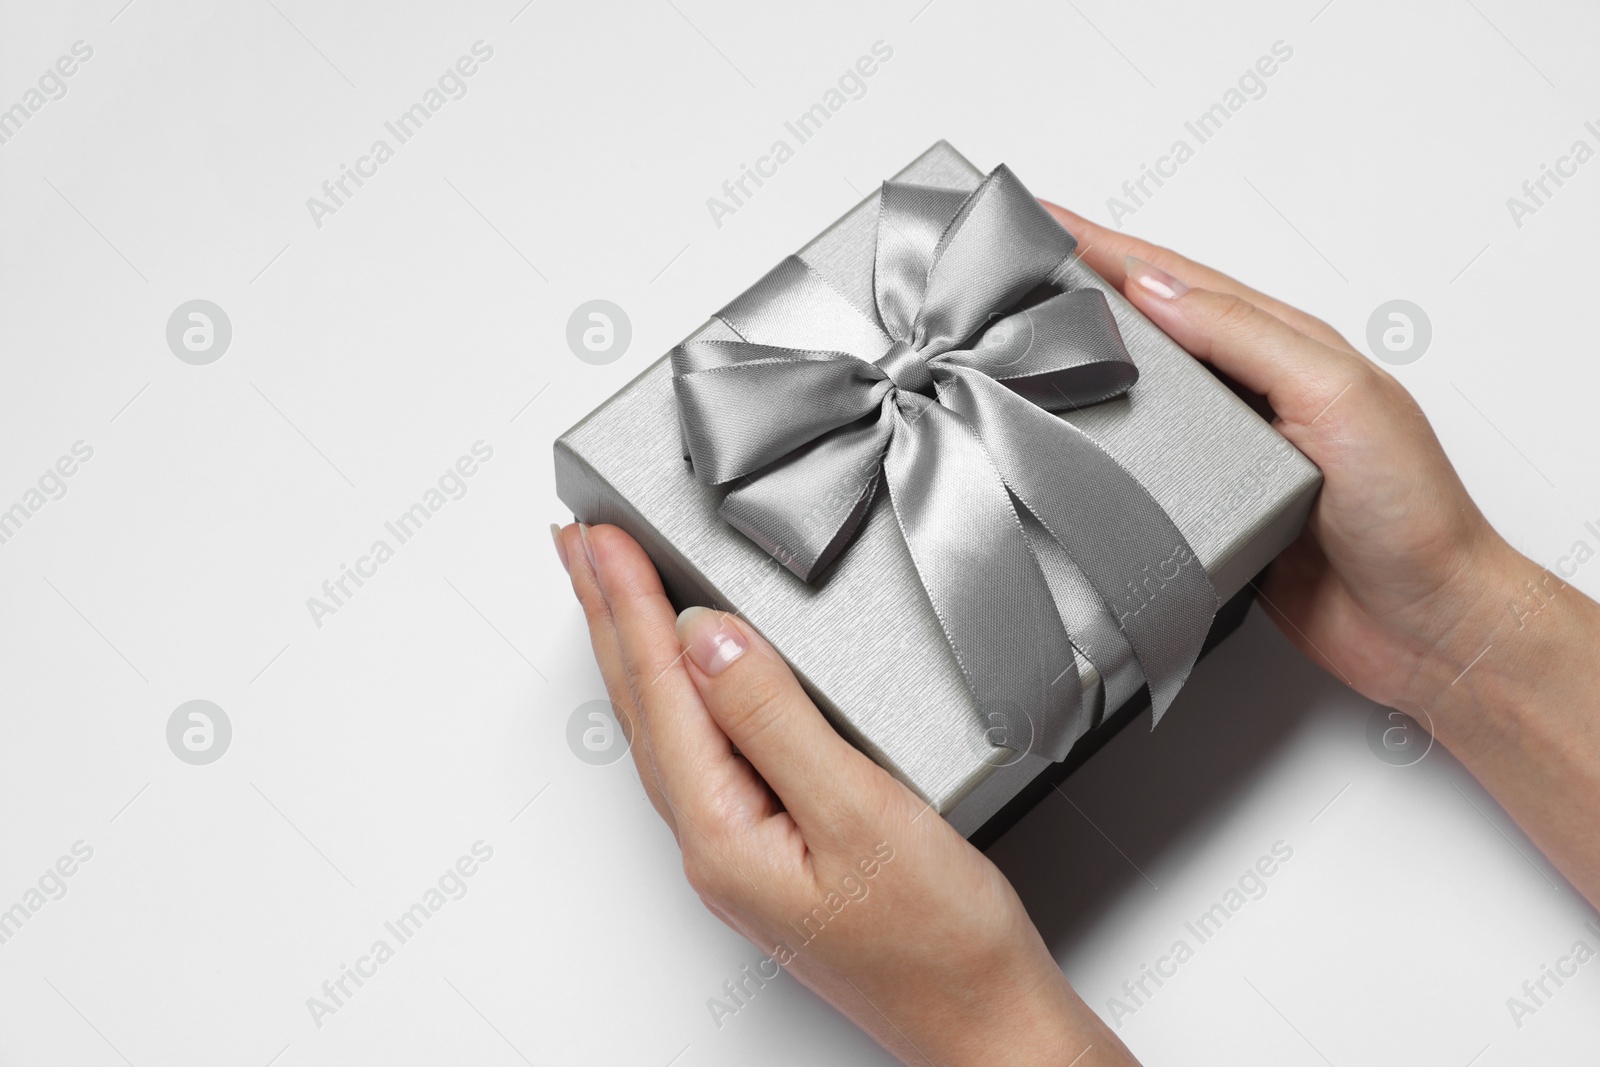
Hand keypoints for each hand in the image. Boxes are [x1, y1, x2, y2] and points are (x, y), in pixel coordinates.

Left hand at [553, 522, 1134, 1065]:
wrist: (983, 1019)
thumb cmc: (939, 939)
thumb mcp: (858, 811)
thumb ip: (773, 720)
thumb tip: (705, 640)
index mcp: (722, 833)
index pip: (660, 692)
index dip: (630, 604)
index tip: (601, 536)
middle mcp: (715, 846)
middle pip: (642, 708)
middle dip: (606, 618)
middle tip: (576, 546)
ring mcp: (738, 851)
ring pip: (666, 727)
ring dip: (635, 651)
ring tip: (608, 593)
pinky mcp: (772, 849)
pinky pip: (702, 749)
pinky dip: (680, 694)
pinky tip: (686, 679)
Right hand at [1041, 203, 1513, 711]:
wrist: (1423, 625)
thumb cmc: (1410, 513)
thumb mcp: (1336, 397)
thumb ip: (1247, 337)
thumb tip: (1157, 289)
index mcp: (1282, 346)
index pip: (1175, 279)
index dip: (1104, 245)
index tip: (1042, 220)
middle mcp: (1250, 391)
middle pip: (1145, 325)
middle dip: (1076, 290)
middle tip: (1008, 272)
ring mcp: (1226, 450)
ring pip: (1135, 391)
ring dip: (1078, 363)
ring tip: (1014, 341)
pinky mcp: (1209, 507)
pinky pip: (1139, 463)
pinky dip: (1097, 442)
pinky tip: (1064, 438)